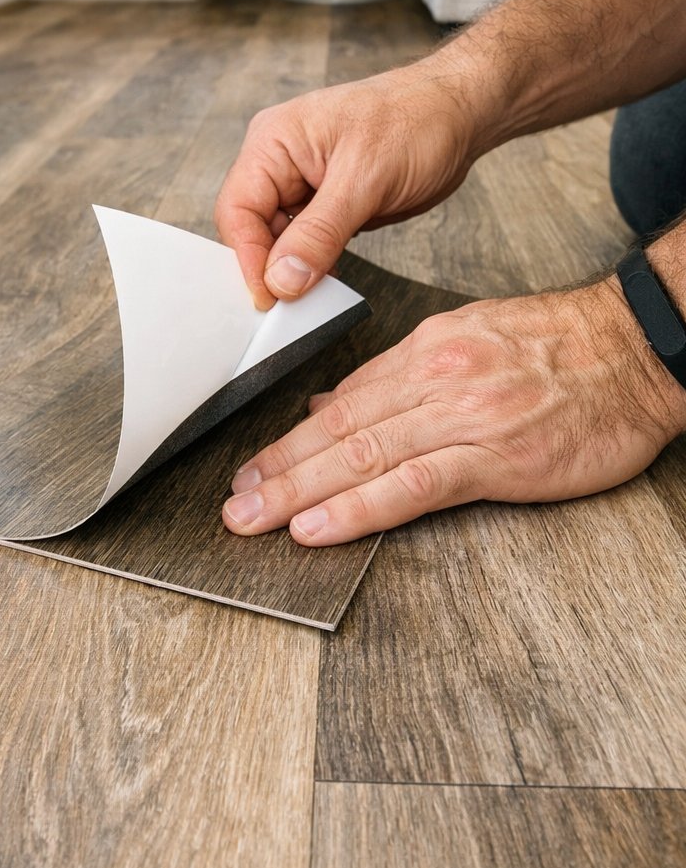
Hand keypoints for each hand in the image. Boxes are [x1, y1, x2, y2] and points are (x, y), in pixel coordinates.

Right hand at [214, 63, 477, 309]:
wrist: (459, 114)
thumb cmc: (416, 122)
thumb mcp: (365, 180)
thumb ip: (319, 233)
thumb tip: (281, 280)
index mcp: (274, 141)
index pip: (238, 209)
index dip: (247, 258)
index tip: (267, 299)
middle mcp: (279, 161)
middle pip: (251, 228)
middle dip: (267, 268)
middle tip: (288, 310)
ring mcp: (302, 182)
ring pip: (278, 240)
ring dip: (291, 271)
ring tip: (309, 301)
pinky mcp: (326, 202)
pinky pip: (305, 241)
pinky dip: (312, 265)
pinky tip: (324, 286)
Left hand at [222, 277, 685, 545]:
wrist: (634, 350)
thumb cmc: (561, 349)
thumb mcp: (470, 340)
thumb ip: (400, 377)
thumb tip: (332, 405)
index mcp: (426, 353)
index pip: (342, 401)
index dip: (290, 439)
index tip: (253, 466)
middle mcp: (432, 381)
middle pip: (337, 430)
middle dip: (278, 469)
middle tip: (232, 502)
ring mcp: (461, 418)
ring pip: (360, 456)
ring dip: (298, 492)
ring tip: (254, 519)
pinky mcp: (494, 458)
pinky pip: (410, 486)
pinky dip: (357, 508)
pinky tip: (317, 527)